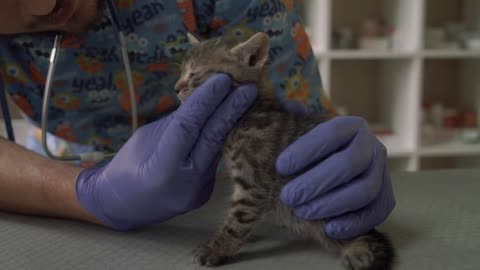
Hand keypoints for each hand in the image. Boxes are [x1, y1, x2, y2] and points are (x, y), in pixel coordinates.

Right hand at [75, 74, 256, 229]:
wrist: (125, 206)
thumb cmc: (127, 166)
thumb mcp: (145, 138)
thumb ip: (175, 123)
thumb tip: (202, 100)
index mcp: (162, 169)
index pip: (188, 127)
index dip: (206, 101)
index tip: (223, 79)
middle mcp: (186, 183)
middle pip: (213, 139)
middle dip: (232, 110)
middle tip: (249, 88)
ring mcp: (199, 191)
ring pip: (217, 149)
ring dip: (229, 123)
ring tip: (241, 100)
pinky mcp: (206, 193)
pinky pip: (214, 160)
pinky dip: (219, 141)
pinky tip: (228, 124)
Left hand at [276, 116, 395, 238]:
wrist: (332, 167)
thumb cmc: (311, 152)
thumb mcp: (300, 132)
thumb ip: (294, 120)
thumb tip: (291, 105)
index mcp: (350, 125)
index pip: (330, 134)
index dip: (305, 151)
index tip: (280, 167)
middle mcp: (371, 145)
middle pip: (348, 164)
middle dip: (315, 183)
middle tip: (288, 196)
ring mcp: (382, 171)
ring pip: (364, 190)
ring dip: (331, 205)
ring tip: (302, 212)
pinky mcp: (386, 196)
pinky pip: (376, 212)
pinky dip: (354, 223)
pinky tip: (329, 228)